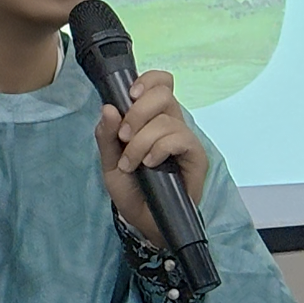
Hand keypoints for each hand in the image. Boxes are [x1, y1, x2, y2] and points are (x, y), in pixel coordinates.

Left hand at [93, 70, 207, 248]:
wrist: (144, 221)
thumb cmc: (131, 191)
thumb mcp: (109, 162)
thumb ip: (107, 136)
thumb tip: (108, 108)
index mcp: (152, 118)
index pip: (160, 83)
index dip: (147, 80)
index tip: (129, 95)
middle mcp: (171, 123)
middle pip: (164, 92)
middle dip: (137, 112)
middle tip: (124, 137)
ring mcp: (184, 139)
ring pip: (166, 120)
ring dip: (141, 141)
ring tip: (132, 163)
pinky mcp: (196, 155)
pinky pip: (180, 138)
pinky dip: (159, 148)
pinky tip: (150, 164)